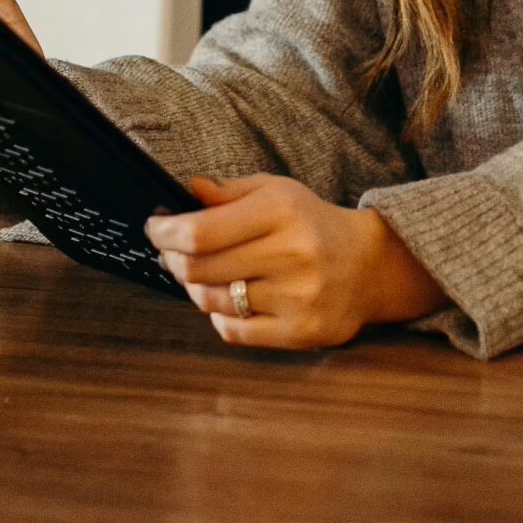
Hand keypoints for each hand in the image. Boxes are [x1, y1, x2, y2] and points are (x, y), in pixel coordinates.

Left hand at [145, 175, 449, 349]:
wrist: (368, 265)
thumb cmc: (311, 223)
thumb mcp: (276, 192)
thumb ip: (229, 192)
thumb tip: (187, 191)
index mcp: (282, 211)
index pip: (201, 231)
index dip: (165, 233)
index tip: (155, 229)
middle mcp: (291, 253)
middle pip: (199, 269)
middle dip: (172, 260)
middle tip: (170, 253)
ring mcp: (298, 296)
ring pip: (212, 302)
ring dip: (195, 288)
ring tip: (203, 276)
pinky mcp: (301, 331)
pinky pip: (234, 331)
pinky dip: (220, 316)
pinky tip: (229, 300)